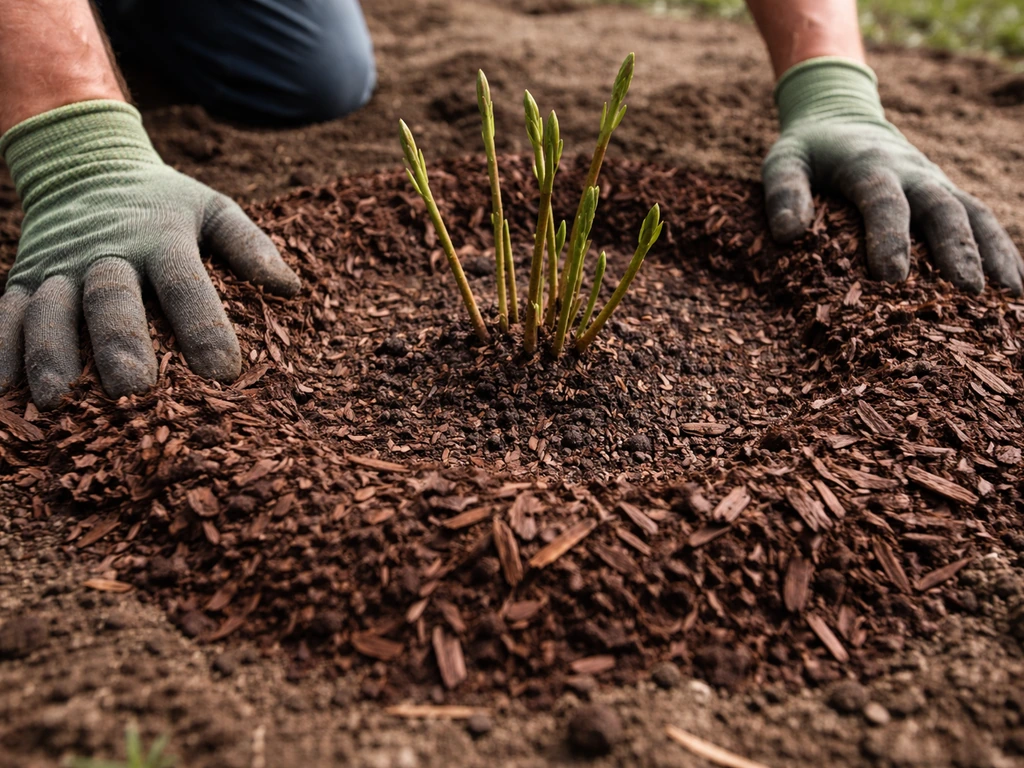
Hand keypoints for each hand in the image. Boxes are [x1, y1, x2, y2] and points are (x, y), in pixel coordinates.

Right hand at [0, 101, 299, 408]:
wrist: (87, 164)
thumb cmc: (165, 203)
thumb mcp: (212, 208)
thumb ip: (249, 245)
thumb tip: (292, 288)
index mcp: (161, 238)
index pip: (186, 284)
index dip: (205, 327)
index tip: (224, 372)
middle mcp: (108, 253)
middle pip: (112, 298)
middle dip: (121, 343)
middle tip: (133, 389)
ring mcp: (60, 267)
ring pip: (51, 309)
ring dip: (51, 353)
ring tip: (56, 399)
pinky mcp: (25, 279)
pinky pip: (7, 313)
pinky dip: (0, 350)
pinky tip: (3, 392)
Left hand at [763, 57, 1023, 294]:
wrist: (841, 118)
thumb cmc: (808, 150)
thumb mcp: (784, 161)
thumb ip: (784, 191)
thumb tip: (787, 233)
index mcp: (869, 166)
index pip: (884, 201)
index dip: (888, 237)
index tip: (891, 276)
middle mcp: (912, 174)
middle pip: (943, 209)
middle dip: (957, 249)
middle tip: (968, 292)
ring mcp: (936, 184)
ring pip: (974, 215)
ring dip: (993, 254)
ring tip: (1009, 297)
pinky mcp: (948, 195)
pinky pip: (983, 221)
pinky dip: (1002, 252)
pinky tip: (1014, 289)